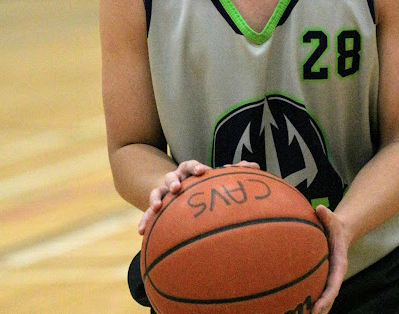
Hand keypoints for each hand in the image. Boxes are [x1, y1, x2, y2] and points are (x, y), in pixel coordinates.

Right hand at [138, 160, 259, 233]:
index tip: (202, 172)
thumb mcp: (212, 180)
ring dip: (156, 198)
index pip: (190, 165)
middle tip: (178, 188)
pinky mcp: (156, 206)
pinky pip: (148, 214)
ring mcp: (163, 192)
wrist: (176, 190)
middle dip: (174, 180)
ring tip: (157, 207)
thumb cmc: (200, 186)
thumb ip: (233, 173)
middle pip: (172, 176)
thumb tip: (257, 166)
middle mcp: (174, 179)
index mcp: (188, 172)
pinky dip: (145, 220)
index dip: (195, 167)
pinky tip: (142, 232)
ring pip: (157, 192)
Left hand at [311, 205, 348, 313]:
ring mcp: (327, 277)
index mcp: (339, 265)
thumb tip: (319, 208)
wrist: (339, 230)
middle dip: (319, 310)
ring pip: (321, 297)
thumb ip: (327, 215)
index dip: (326, 299)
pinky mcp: (320, 275)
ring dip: (312, 308)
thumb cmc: (334, 225)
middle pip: (328, 298)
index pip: (334, 286)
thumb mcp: (332, 219)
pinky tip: (291, 303)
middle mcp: (333, 275)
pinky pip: (313, 288)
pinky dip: (305, 298)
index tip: (317, 309)